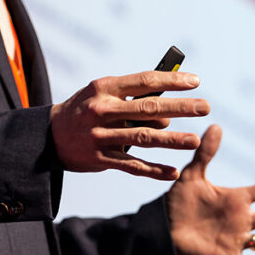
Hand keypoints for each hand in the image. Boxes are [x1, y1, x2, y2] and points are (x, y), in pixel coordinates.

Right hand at [50, 71, 209, 179]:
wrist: (49, 136)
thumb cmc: (86, 110)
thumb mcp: (102, 94)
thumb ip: (132, 98)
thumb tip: (170, 110)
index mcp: (104, 88)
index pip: (144, 81)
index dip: (172, 81)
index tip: (196, 82)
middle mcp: (102, 110)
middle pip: (148, 108)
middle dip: (180, 108)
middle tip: (205, 107)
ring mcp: (100, 136)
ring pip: (144, 138)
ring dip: (172, 140)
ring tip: (195, 141)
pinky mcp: (100, 159)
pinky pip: (132, 166)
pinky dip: (154, 170)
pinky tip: (173, 172)